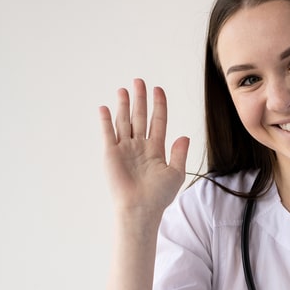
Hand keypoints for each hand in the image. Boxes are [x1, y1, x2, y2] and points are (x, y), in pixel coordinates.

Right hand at [99, 79, 189, 216]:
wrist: (140, 208)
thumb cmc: (158, 195)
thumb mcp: (176, 173)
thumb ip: (179, 153)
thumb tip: (184, 136)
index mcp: (156, 149)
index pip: (158, 121)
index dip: (158, 105)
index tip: (158, 89)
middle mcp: (139, 146)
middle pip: (140, 117)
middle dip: (140, 99)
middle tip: (139, 81)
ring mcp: (124, 149)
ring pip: (124, 121)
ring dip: (124, 105)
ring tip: (124, 90)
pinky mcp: (111, 154)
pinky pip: (108, 133)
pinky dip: (106, 120)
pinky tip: (105, 107)